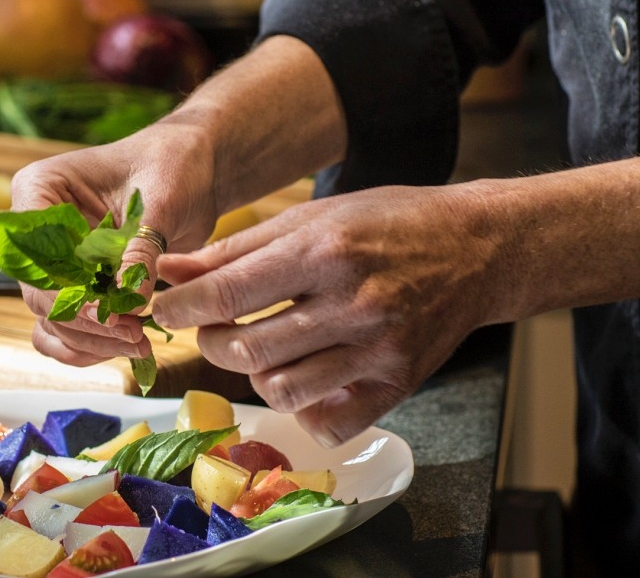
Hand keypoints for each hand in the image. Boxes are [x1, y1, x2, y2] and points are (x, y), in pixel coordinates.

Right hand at [8, 125, 219, 366]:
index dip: (68, 291)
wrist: (195, 170)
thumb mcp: (161, 200)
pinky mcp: (78, 281)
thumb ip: (140, 250)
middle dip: (86, 322)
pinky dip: (89, 343)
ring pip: (53, 316)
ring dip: (91, 339)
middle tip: (134, 335)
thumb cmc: (174, 165)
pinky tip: (122, 348)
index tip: (111, 314)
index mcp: (41, 189)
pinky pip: (66, 325)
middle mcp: (38, 227)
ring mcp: (56, 257)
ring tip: (139, 343)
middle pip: (41, 293)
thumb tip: (129, 304)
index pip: (36, 254)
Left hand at [152, 183, 501, 447]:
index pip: (226, 294)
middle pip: (246, 349)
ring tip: (261, 346)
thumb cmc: (385, 223)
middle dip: (211, 340)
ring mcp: (379, 350)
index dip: (179, 307)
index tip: (163, 307)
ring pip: (280, 390)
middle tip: (214, 325)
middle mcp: (352, 303)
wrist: (476, 247)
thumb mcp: (309, 217)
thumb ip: (235, 249)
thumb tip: (169, 271)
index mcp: (323, 251)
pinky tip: (305, 378)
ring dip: (254, 373)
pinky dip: (303, 408)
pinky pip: (328, 422)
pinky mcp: (399, 383)